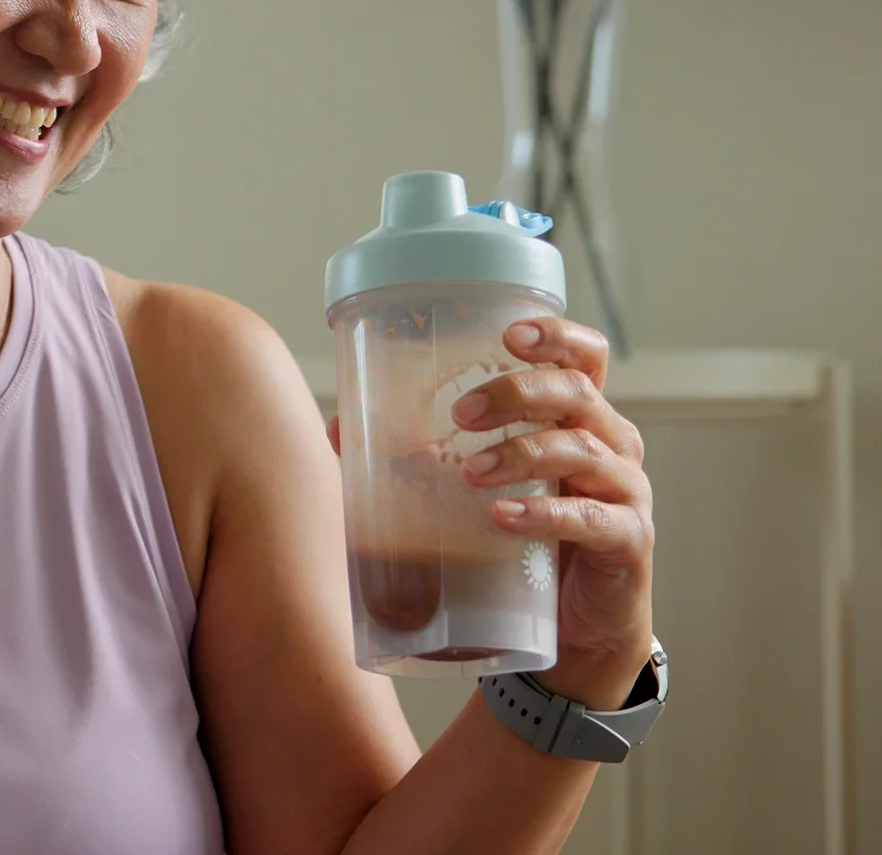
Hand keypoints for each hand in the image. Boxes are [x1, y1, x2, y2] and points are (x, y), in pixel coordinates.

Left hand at [325, 318, 654, 708]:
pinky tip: (504, 517)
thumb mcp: (476, 488)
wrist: (571, 631)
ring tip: (470, 472)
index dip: (556, 336)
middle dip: (517, 392)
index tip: (508, 334)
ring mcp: (624, 492)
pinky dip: (545, 515)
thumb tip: (338, 428)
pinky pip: (593, 519)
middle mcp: (610, 444)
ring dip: (521, 452)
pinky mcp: (628, 542)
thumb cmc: (523, 541)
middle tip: (461, 412)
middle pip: (577, 392)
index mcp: (577, 419)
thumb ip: (415, 455)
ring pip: (583, 449)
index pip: (584, 357)